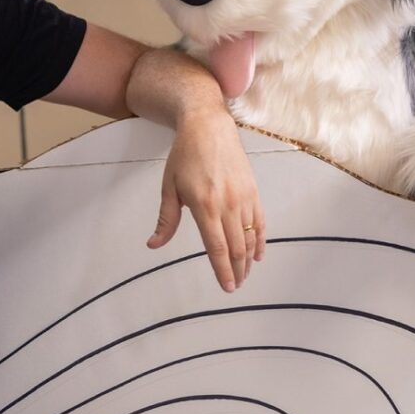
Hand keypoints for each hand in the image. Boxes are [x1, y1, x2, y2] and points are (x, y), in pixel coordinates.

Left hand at [147, 108, 264, 291]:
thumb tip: (154, 245)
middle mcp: (227, 204)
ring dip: (247, 260)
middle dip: (237, 271)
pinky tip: (257, 254)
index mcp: (205, 206)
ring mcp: (243, 198)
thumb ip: (166, 220)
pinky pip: (259, 222)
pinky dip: (259, 240)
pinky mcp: (253, 191)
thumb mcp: (169, 187)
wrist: (209, 126)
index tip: (226, 287)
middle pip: (236, 247)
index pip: (216, 247)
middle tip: (235, 285)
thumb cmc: (186, 155)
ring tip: (244, 274)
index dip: (222, 270)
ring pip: (249, 237)